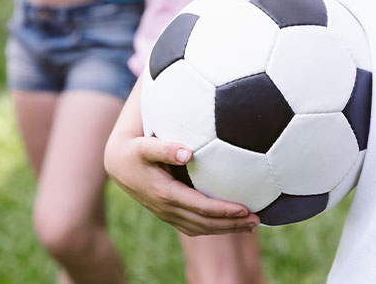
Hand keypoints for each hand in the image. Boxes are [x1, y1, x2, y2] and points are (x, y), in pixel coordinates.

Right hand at [104, 131, 259, 235]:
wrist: (118, 164)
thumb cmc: (135, 150)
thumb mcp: (145, 146)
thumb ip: (165, 148)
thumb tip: (188, 153)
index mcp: (165, 194)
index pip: (200, 207)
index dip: (223, 210)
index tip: (245, 209)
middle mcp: (167, 209)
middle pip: (205, 223)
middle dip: (231, 224)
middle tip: (257, 221)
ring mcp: (168, 214)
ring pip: (201, 229)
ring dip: (226, 229)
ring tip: (251, 226)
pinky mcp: (169, 214)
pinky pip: (195, 227)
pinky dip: (214, 228)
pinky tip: (231, 223)